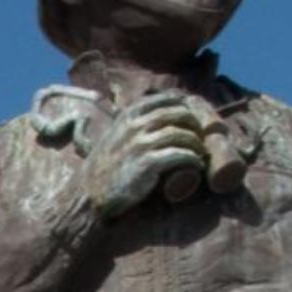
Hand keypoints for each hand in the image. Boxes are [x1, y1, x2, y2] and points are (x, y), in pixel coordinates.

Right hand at [76, 92, 209, 217]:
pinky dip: (193, 158)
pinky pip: (180, 155)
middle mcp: (136, 124)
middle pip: (179, 114)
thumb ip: (134, 121)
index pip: (167, 99)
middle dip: (195, 124)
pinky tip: (196, 164)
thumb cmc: (105, 165)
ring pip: (182, 134)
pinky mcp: (148, 164)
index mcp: (130, 113)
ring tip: (200, 152)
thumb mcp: (116, 133)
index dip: (185, 106)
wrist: (89, 192)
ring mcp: (142, 144)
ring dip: (197, 143)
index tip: (193, 118)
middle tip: (202, 136)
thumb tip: (158, 114)